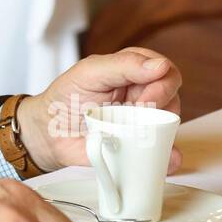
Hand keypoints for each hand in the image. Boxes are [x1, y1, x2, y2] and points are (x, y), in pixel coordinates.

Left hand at [16, 48, 182, 174]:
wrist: (48, 134)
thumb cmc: (65, 98)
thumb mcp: (88, 73)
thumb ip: (123, 64)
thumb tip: (160, 65)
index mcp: (131, 71)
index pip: (164, 70)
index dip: (162, 83)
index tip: (144, 98)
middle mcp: (141, 94)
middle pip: (173, 95)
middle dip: (163, 104)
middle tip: (138, 112)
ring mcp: (142, 120)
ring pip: (171, 122)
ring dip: (164, 129)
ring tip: (138, 133)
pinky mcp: (139, 145)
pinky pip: (164, 150)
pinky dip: (169, 154)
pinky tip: (165, 157)